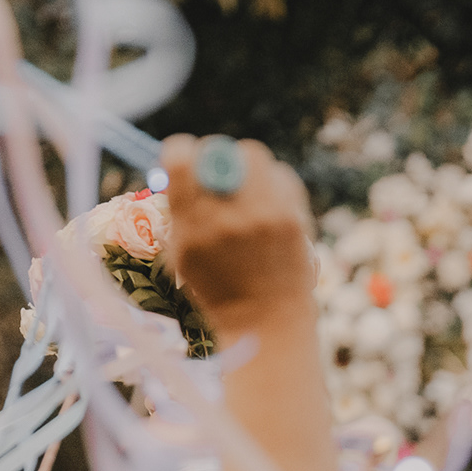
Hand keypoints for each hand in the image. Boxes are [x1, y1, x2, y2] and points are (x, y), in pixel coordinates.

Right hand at [160, 134, 315, 338]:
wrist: (267, 320)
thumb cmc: (219, 290)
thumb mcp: (182, 257)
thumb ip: (179, 214)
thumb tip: (177, 171)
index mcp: (193, 226)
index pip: (181, 159)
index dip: (180, 151)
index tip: (182, 158)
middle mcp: (228, 217)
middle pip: (219, 150)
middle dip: (213, 154)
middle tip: (216, 169)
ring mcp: (264, 216)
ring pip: (253, 155)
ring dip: (245, 164)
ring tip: (245, 186)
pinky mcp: (294, 218)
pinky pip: (282, 175)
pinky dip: (273, 181)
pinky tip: (268, 200)